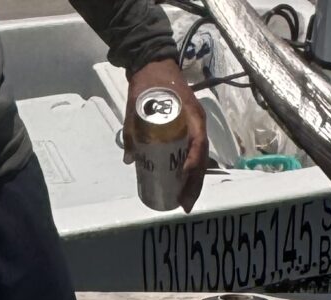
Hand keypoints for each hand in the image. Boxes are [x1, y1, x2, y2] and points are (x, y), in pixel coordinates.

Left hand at [125, 58, 208, 213]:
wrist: (154, 63)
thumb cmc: (148, 82)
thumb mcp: (136, 105)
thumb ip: (132, 130)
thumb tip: (129, 158)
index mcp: (189, 114)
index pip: (197, 143)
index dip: (192, 162)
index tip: (183, 178)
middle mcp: (197, 123)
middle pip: (201, 158)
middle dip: (194, 184)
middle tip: (185, 204)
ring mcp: (195, 127)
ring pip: (200, 159)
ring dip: (194, 182)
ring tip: (185, 201)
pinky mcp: (190, 130)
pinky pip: (194, 154)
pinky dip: (191, 172)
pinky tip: (183, 186)